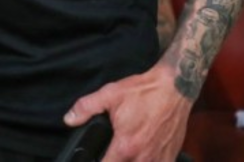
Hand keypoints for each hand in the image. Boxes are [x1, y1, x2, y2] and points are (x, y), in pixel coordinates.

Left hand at [64, 64, 191, 161]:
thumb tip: (69, 119)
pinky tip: (142, 155)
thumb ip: (86, 108)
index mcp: (125, 146)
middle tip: (110, 154)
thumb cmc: (144, 92)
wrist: (174, 88)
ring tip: (125, 155)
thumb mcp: (110, 94)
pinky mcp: (171, 156)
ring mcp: (159, 159)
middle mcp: (143, 157)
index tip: (96, 158)